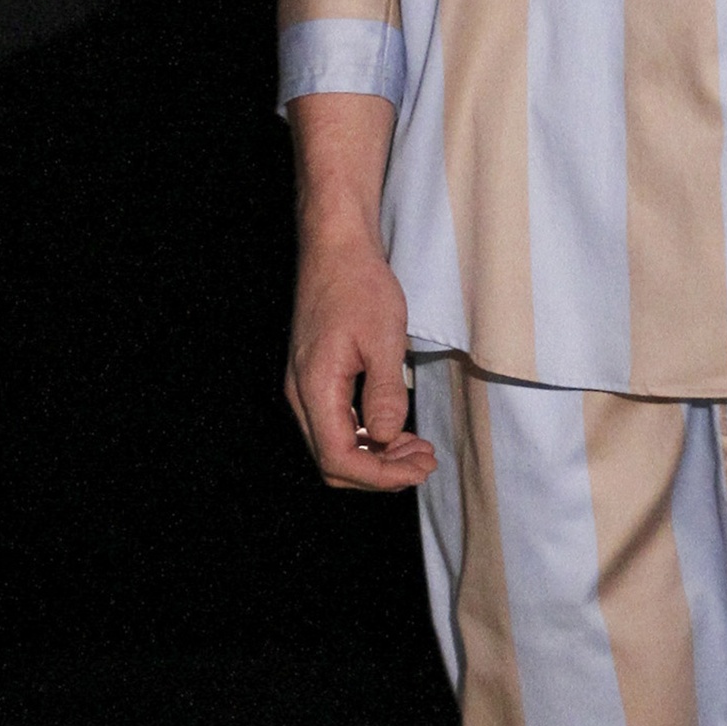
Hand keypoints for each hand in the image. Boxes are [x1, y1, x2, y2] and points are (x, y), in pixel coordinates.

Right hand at [284, 231, 436, 492]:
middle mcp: (302, 395)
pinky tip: (397, 431)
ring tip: (418, 451)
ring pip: (335, 446)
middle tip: (425, 463)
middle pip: (333, 462)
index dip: (380, 476)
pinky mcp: (316, 379)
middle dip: (381, 473)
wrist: (336, 249)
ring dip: (377, 456)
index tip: (419, 469)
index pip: (339, 458)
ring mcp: (306, 387)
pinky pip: (337, 425)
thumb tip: (385, 436)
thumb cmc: (359, 285)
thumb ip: (385, 392)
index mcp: (314, 388)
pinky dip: (368, 436)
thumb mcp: (384, 338)